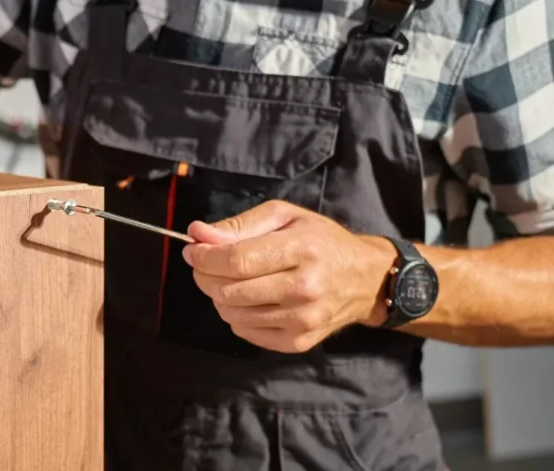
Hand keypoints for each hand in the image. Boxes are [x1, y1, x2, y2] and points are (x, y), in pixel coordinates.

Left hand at [181, 200, 396, 352]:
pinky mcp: (299, 342)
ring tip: (229, 281)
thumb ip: (238, 225)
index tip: (193, 251)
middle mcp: (304, 288)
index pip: (236, 260)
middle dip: (205, 276)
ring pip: (233, 314)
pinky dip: (236, 316)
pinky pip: (246, 332)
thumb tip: (197, 233)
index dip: (205, 257)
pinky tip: (247, 300)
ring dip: (219, 296)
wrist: (366, 279)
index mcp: (302, 250)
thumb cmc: (321, 241)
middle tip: (205, 265)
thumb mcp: (285, 217)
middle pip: (229, 289)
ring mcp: (303, 320)